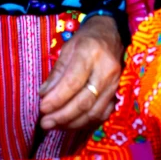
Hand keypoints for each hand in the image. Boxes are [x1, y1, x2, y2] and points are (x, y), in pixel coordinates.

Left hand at [38, 14, 122, 129]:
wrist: (113, 34)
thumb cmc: (87, 38)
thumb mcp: (68, 47)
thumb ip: (57, 72)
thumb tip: (44, 95)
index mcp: (90, 53)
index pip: (73, 82)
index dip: (56, 99)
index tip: (42, 108)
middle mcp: (106, 70)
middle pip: (84, 101)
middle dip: (62, 116)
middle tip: (45, 123)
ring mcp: (115, 83)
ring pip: (93, 112)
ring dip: (72, 123)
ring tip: (55, 125)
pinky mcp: (118, 93)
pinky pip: (102, 114)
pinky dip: (85, 122)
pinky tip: (71, 123)